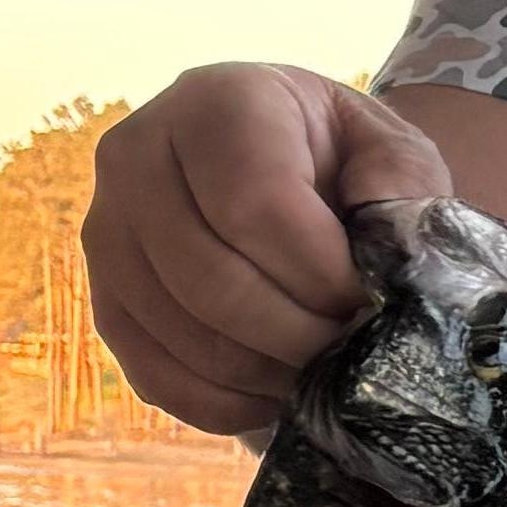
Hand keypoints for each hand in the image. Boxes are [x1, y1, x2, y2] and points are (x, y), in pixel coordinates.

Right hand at [87, 67, 455, 433]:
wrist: (282, 170)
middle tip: (352, 354)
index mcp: (216, 102)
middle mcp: (137, 156)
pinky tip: (276, 394)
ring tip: (324, 373)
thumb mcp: (389, 150)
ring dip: (267, 373)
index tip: (370, 302)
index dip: (320, 273)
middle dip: (297, 335)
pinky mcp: (104, 299)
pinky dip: (225, 404)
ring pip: (184, 334)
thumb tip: (389, 256)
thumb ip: (401, 188)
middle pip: (210, 280)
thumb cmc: (341, 161)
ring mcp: (107, 230)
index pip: (255, 205)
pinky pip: (155, 375)